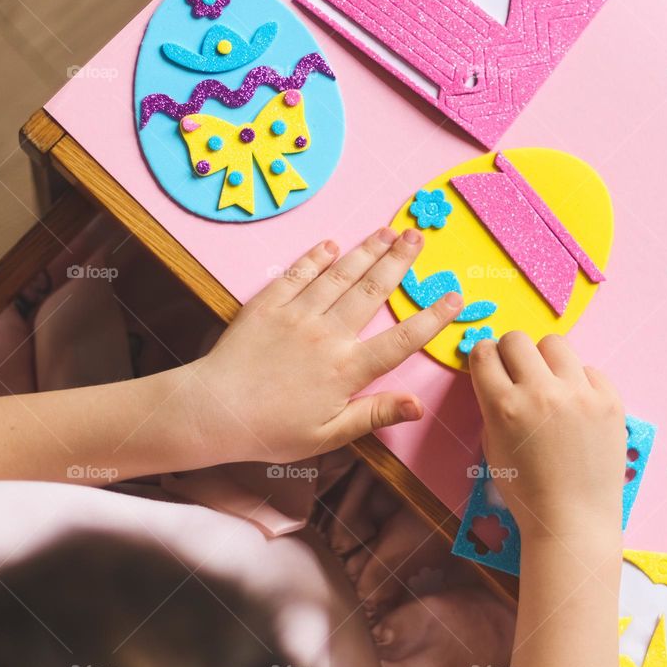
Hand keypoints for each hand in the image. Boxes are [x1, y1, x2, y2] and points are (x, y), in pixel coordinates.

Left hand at [186, 227, 462, 464]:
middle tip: (418, 237)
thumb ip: (374, 414)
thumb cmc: (270, 431)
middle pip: (372, 291)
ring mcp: (297, 315)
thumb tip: (419, 406)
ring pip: (340, 275)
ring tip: (388, 231)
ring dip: (367, 251)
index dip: (431, 318)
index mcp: (346, 369)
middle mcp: (327, 334)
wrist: (212, 412)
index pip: (400, 340)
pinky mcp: (268, 305)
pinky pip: (298, 274)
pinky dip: (316, 257)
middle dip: (399, 262)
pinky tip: (331, 244)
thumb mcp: (328, 435)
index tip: (454, 298)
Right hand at [468, 333, 625, 543]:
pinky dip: (580, 383)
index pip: (485, 352)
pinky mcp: (610, 400)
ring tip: (551, 386)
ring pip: (555, 344)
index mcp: (504, 406)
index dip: (485, 356)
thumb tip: (501, 374)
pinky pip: (589, 370)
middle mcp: (541, 393)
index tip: (492, 366)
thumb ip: (493, 405)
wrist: (573, 521)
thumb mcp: (492, 446)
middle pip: (517, 339)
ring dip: (547, 361)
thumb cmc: (526, 491)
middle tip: (519, 375)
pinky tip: (577, 408)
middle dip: (511, 353)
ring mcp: (579, 394)